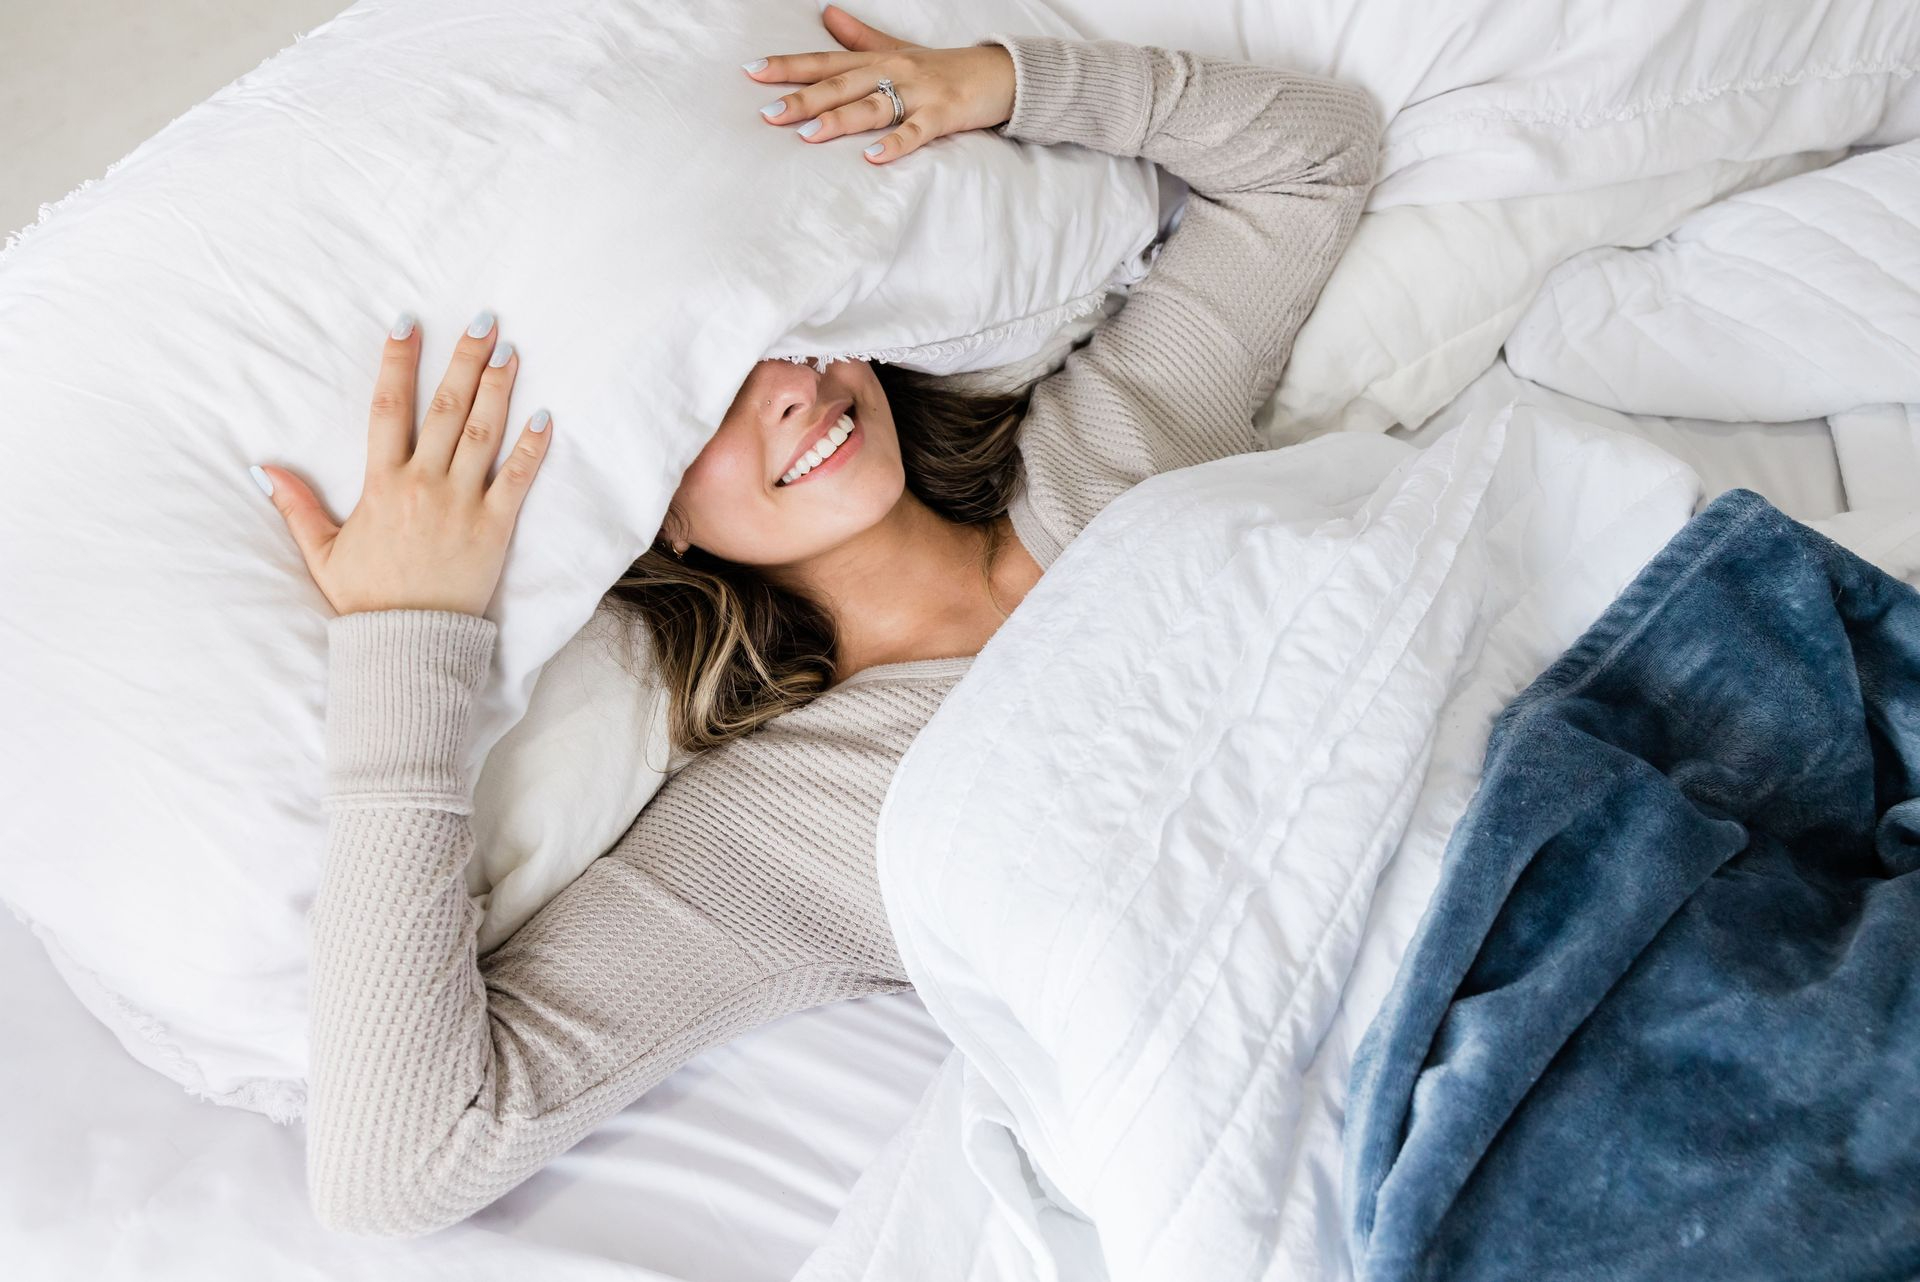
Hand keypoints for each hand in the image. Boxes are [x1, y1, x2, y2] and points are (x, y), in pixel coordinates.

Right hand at [252, 313, 552, 618]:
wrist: (408, 646)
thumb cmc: (366, 600)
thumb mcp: (321, 552)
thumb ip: (296, 506)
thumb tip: (263, 467)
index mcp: (381, 485)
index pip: (388, 408)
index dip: (398, 362)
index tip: (408, 325)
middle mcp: (423, 485)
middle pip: (446, 408)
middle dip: (465, 360)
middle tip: (485, 321)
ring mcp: (462, 505)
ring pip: (483, 434)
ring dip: (499, 389)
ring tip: (510, 352)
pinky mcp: (495, 529)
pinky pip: (517, 479)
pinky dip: (532, 446)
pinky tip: (544, 415)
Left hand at [745, 3, 1015, 162]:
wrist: (1000, 72)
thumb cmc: (944, 67)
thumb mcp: (899, 48)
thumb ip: (860, 37)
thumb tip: (826, 14)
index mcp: (878, 59)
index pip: (825, 61)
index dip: (788, 66)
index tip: (753, 71)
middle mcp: (893, 71)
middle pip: (840, 85)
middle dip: (803, 98)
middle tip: (768, 113)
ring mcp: (919, 92)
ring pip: (872, 106)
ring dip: (840, 120)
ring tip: (808, 135)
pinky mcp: (944, 114)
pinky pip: (916, 131)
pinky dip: (895, 144)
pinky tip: (872, 157)